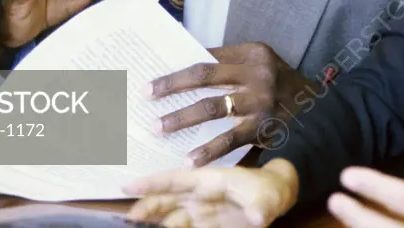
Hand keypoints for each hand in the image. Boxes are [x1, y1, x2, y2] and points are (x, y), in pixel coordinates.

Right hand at [124, 158, 298, 227]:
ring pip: (168, 213)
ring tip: (134, 225)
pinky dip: (166, 227)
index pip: (177, 180)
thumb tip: (257, 217)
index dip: (153, 182)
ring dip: (152, 219)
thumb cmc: (268, 190)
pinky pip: (179, 225)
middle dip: (146, 205)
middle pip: (167, 198)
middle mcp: (199, 194)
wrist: (275, 197)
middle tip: (128, 217)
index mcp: (210, 180)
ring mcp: (199, 209)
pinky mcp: (202, 223)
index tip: (129, 186)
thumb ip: (261, 207)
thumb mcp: (268, 197)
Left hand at [148, 43, 311, 166]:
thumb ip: (232, 66)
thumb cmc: (283, 88)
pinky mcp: (264, 127)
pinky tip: (189, 159)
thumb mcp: (262, 67)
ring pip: (211, 107)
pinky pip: (230, 139)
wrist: (321, 112)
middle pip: (204, 75)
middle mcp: (257, 73)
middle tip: (145, 94)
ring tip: (158, 126)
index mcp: (253, 52)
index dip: (181, 64)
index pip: (208, 55)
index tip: (154, 73)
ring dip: (181, 118)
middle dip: (171, 85)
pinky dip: (208, 150)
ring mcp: (261, 101)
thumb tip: (186, 72)